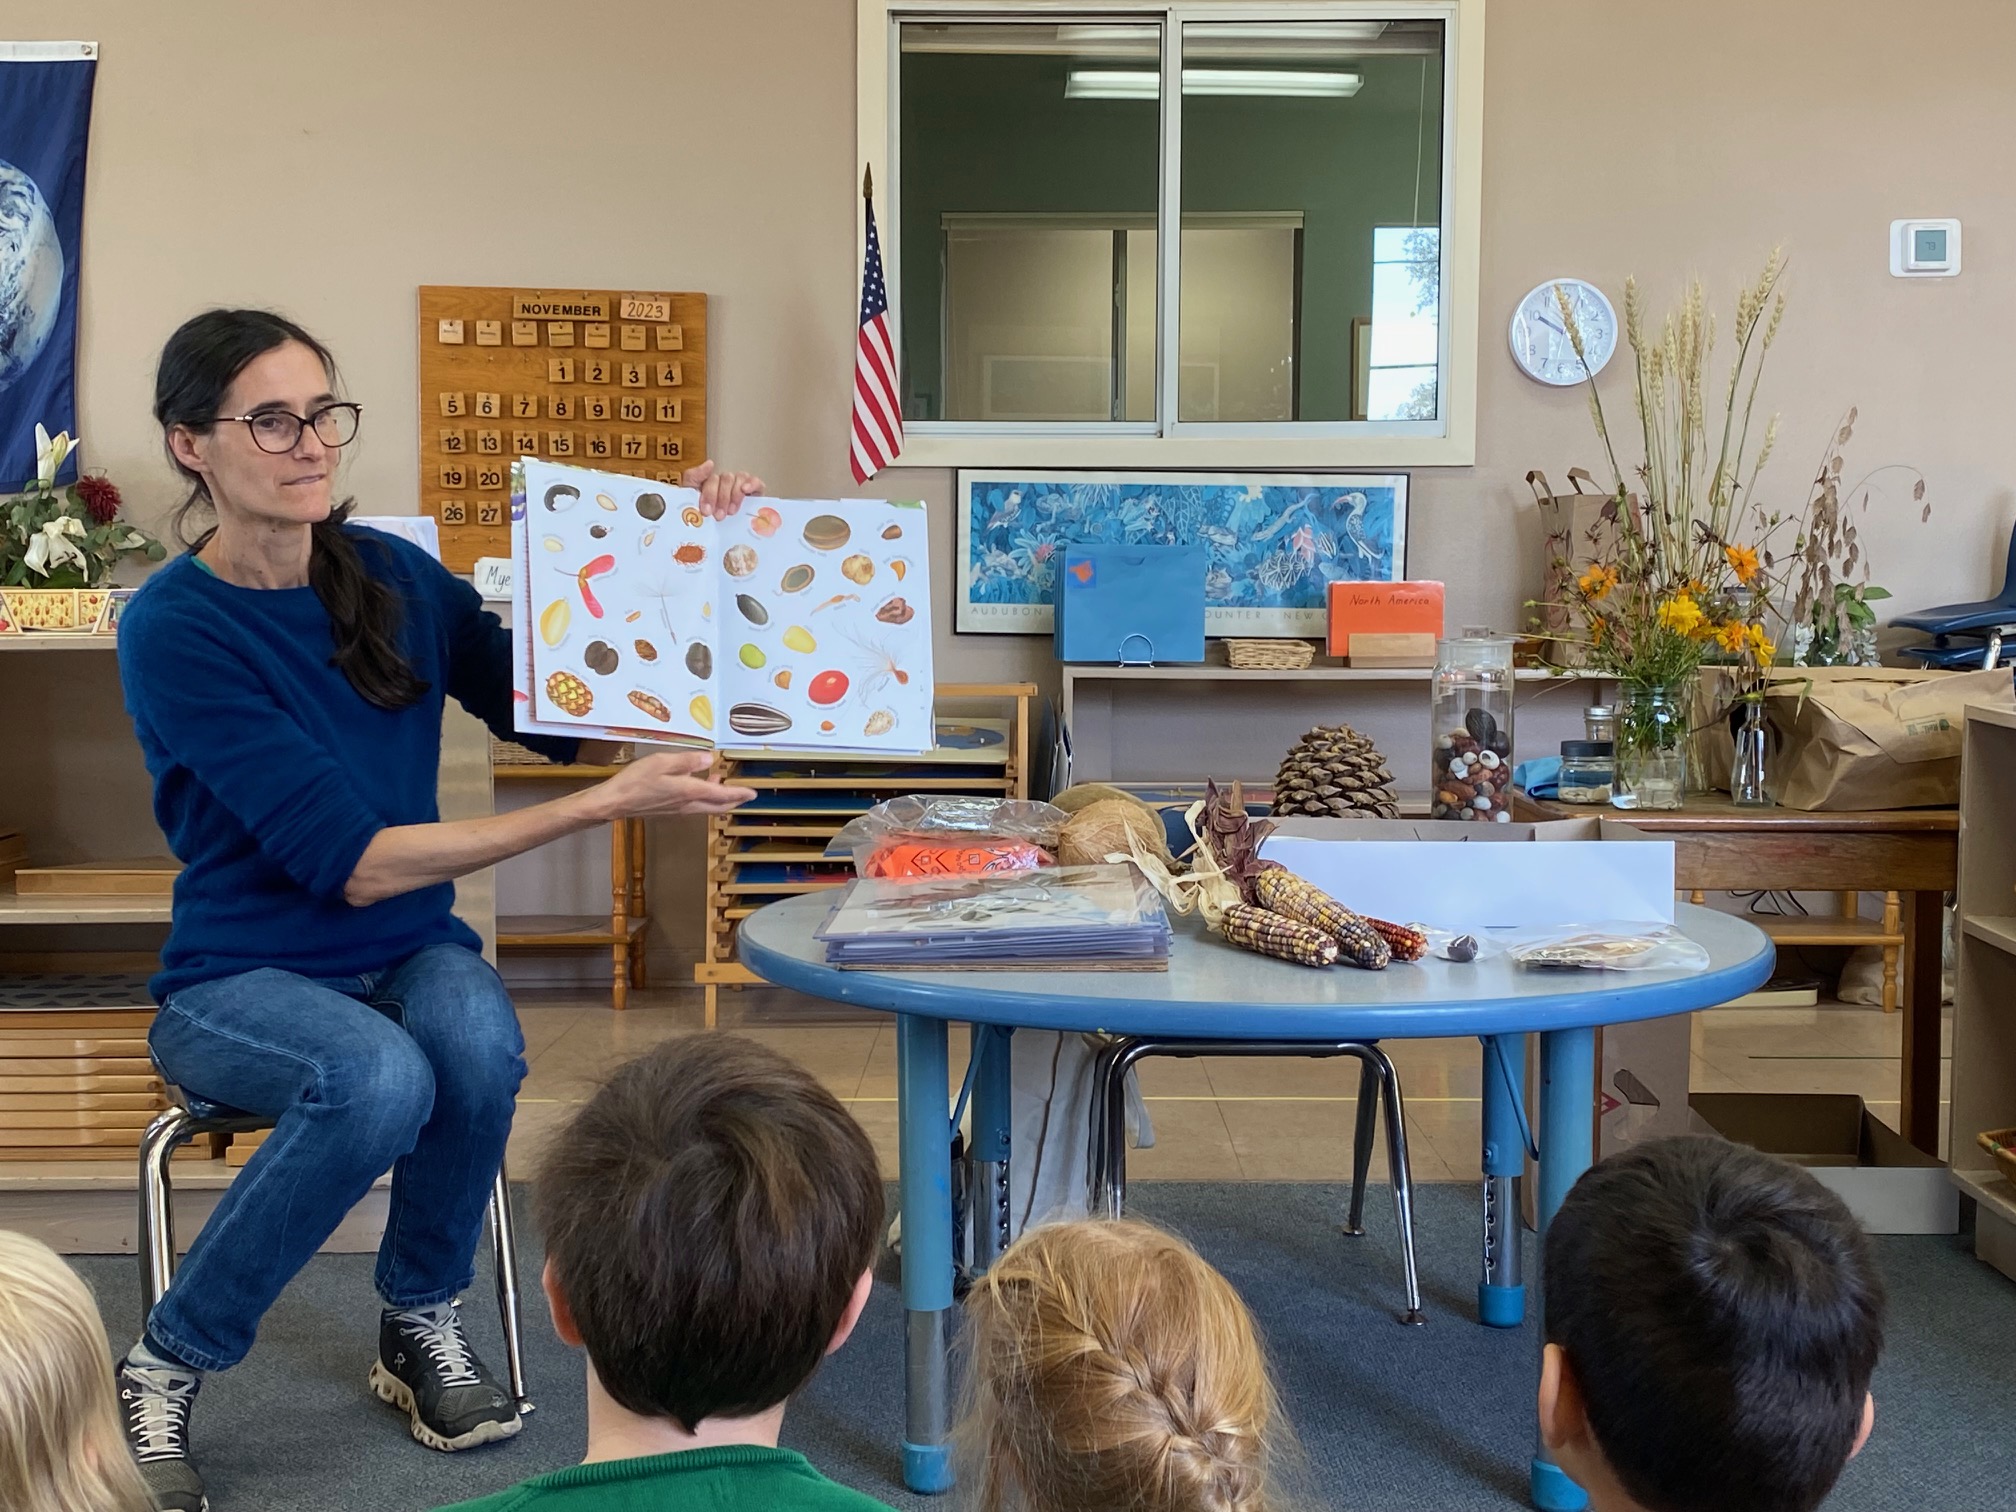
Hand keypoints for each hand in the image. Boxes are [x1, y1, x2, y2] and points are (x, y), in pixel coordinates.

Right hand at [590, 751, 754, 818]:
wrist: (615, 802)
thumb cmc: (636, 781)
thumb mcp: (662, 762)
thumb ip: (688, 761)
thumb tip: (710, 759)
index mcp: (690, 792)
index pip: (722, 794)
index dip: (739, 793)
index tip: (753, 793)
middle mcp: (688, 804)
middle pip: (718, 806)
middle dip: (734, 800)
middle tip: (745, 793)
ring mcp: (679, 810)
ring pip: (707, 807)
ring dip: (718, 797)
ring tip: (720, 780)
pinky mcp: (670, 811)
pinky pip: (695, 806)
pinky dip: (704, 797)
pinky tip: (697, 785)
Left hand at [685, 459, 764, 519]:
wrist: (708, 538)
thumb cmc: (704, 517)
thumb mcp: (691, 497)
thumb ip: (694, 476)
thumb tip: (710, 463)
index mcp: (711, 482)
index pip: (711, 478)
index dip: (709, 494)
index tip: (706, 511)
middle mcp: (726, 481)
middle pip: (726, 478)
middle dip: (721, 498)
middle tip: (719, 516)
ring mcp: (741, 485)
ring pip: (740, 478)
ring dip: (735, 495)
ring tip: (731, 512)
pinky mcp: (755, 491)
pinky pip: (756, 481)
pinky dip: (751, 484)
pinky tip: (746, 491)